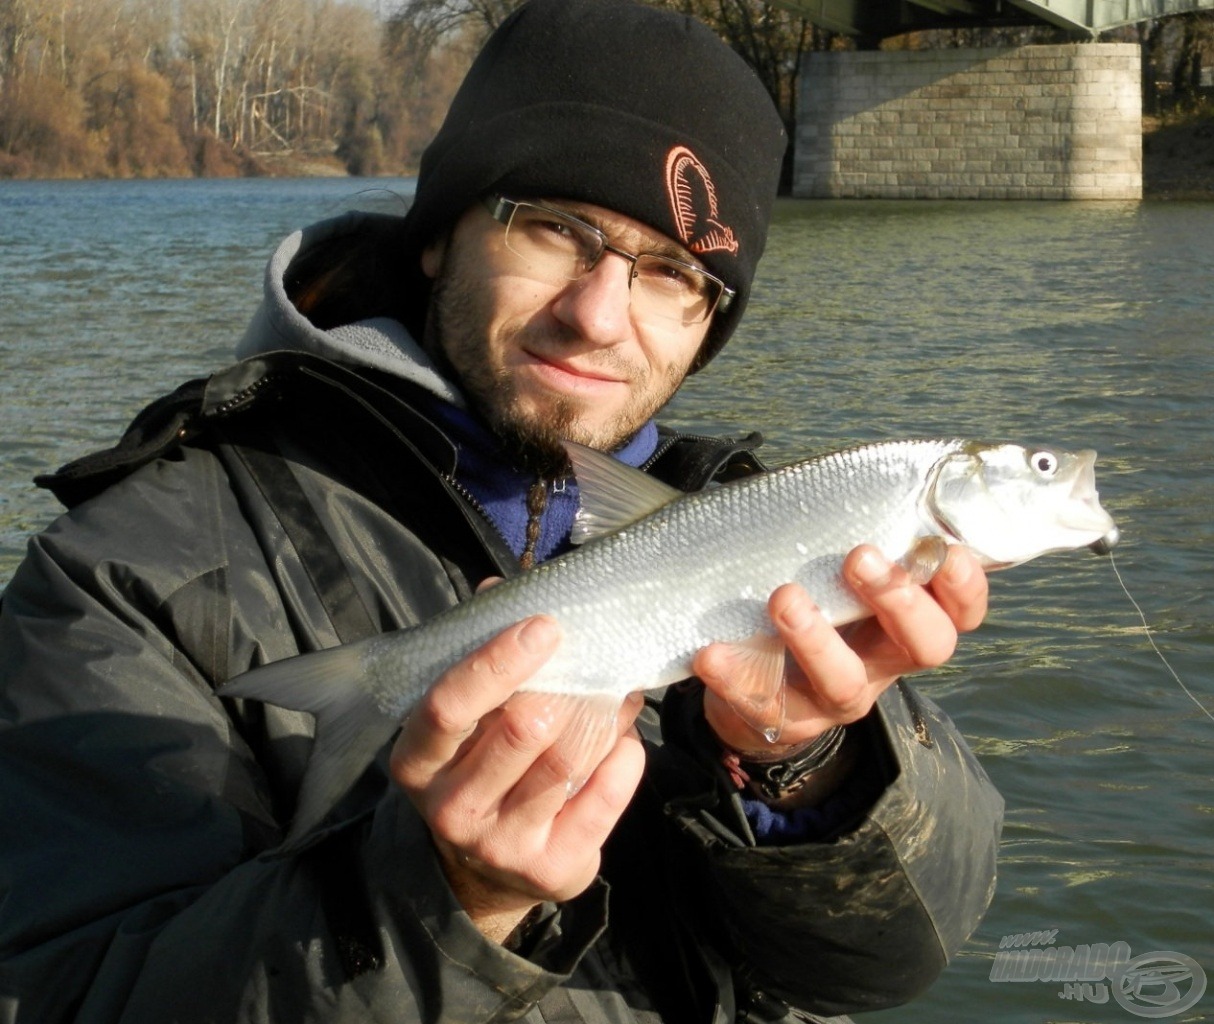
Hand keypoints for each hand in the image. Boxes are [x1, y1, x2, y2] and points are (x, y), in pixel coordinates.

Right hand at [388, 614, 645, 943]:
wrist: (483, 873)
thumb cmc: (475, 768)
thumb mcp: (464, 719)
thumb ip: (481, 656)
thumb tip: (501, 588)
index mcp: (418, 761)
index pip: (449, 705)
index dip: (498, 662)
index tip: (544, 626)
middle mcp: (452, 808)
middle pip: (521, 732)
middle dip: (568, 686)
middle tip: (597, 654)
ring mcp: (502, 844)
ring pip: (567, 763)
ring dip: (603, 716)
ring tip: (620, 687)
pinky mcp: (552, 869)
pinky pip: (604, 799)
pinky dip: (624, 757)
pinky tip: (625, 738)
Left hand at [694, 544, 987, 758]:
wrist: (759, 691)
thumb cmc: (809, 608)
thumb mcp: (837, 580)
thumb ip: (849, 541)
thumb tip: (843, 478)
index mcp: (903, 625)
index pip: (958, 613)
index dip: (964, 589)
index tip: (947, 552)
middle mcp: (882, 664)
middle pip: (923, 646)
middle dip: (897, 600)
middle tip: (858, 557)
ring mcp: (834, 697)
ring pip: (844, 681)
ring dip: (816, 638)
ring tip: (783, 597)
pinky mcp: (782, 718)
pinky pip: (763, 703)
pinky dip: (735, 676)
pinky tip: (711, 653)